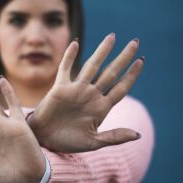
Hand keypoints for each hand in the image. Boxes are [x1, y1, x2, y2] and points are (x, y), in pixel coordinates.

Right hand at [27, 33, 142, 152]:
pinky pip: (66, 68)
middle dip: (123, 58)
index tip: (141, 62)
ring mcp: (76, 90)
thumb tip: (138, 135)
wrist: (45, 138)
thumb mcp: (93, 142)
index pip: (120, 88)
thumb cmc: (68, 141)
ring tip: (112, 37)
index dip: (131, 76)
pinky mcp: (60, 88)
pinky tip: (76, 43)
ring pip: (92, 66)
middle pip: (110, 73)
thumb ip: (114, 137)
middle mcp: (90, 95)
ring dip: (102, 52)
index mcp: (100, 108)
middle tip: (135, 43)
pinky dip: (70, 56)